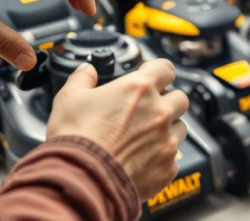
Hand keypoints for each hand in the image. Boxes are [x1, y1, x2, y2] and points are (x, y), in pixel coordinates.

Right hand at [48, 59, 189, 199]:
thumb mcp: (69, 98)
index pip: (166, 68)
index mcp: (140, 89)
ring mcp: (167, 141)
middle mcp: (159, 112)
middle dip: (166, 100)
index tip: (150, 75)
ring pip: (180, 127)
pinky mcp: (167, 168)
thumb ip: (82, 78)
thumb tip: (87, 71)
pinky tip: (141, 160)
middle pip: (179, 98)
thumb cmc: (76, 140)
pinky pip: (173, 158)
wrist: (82, 181)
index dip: (157, 70)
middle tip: (147, 108)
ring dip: (167, 128)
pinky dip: (161, 157)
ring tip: (143, 137)